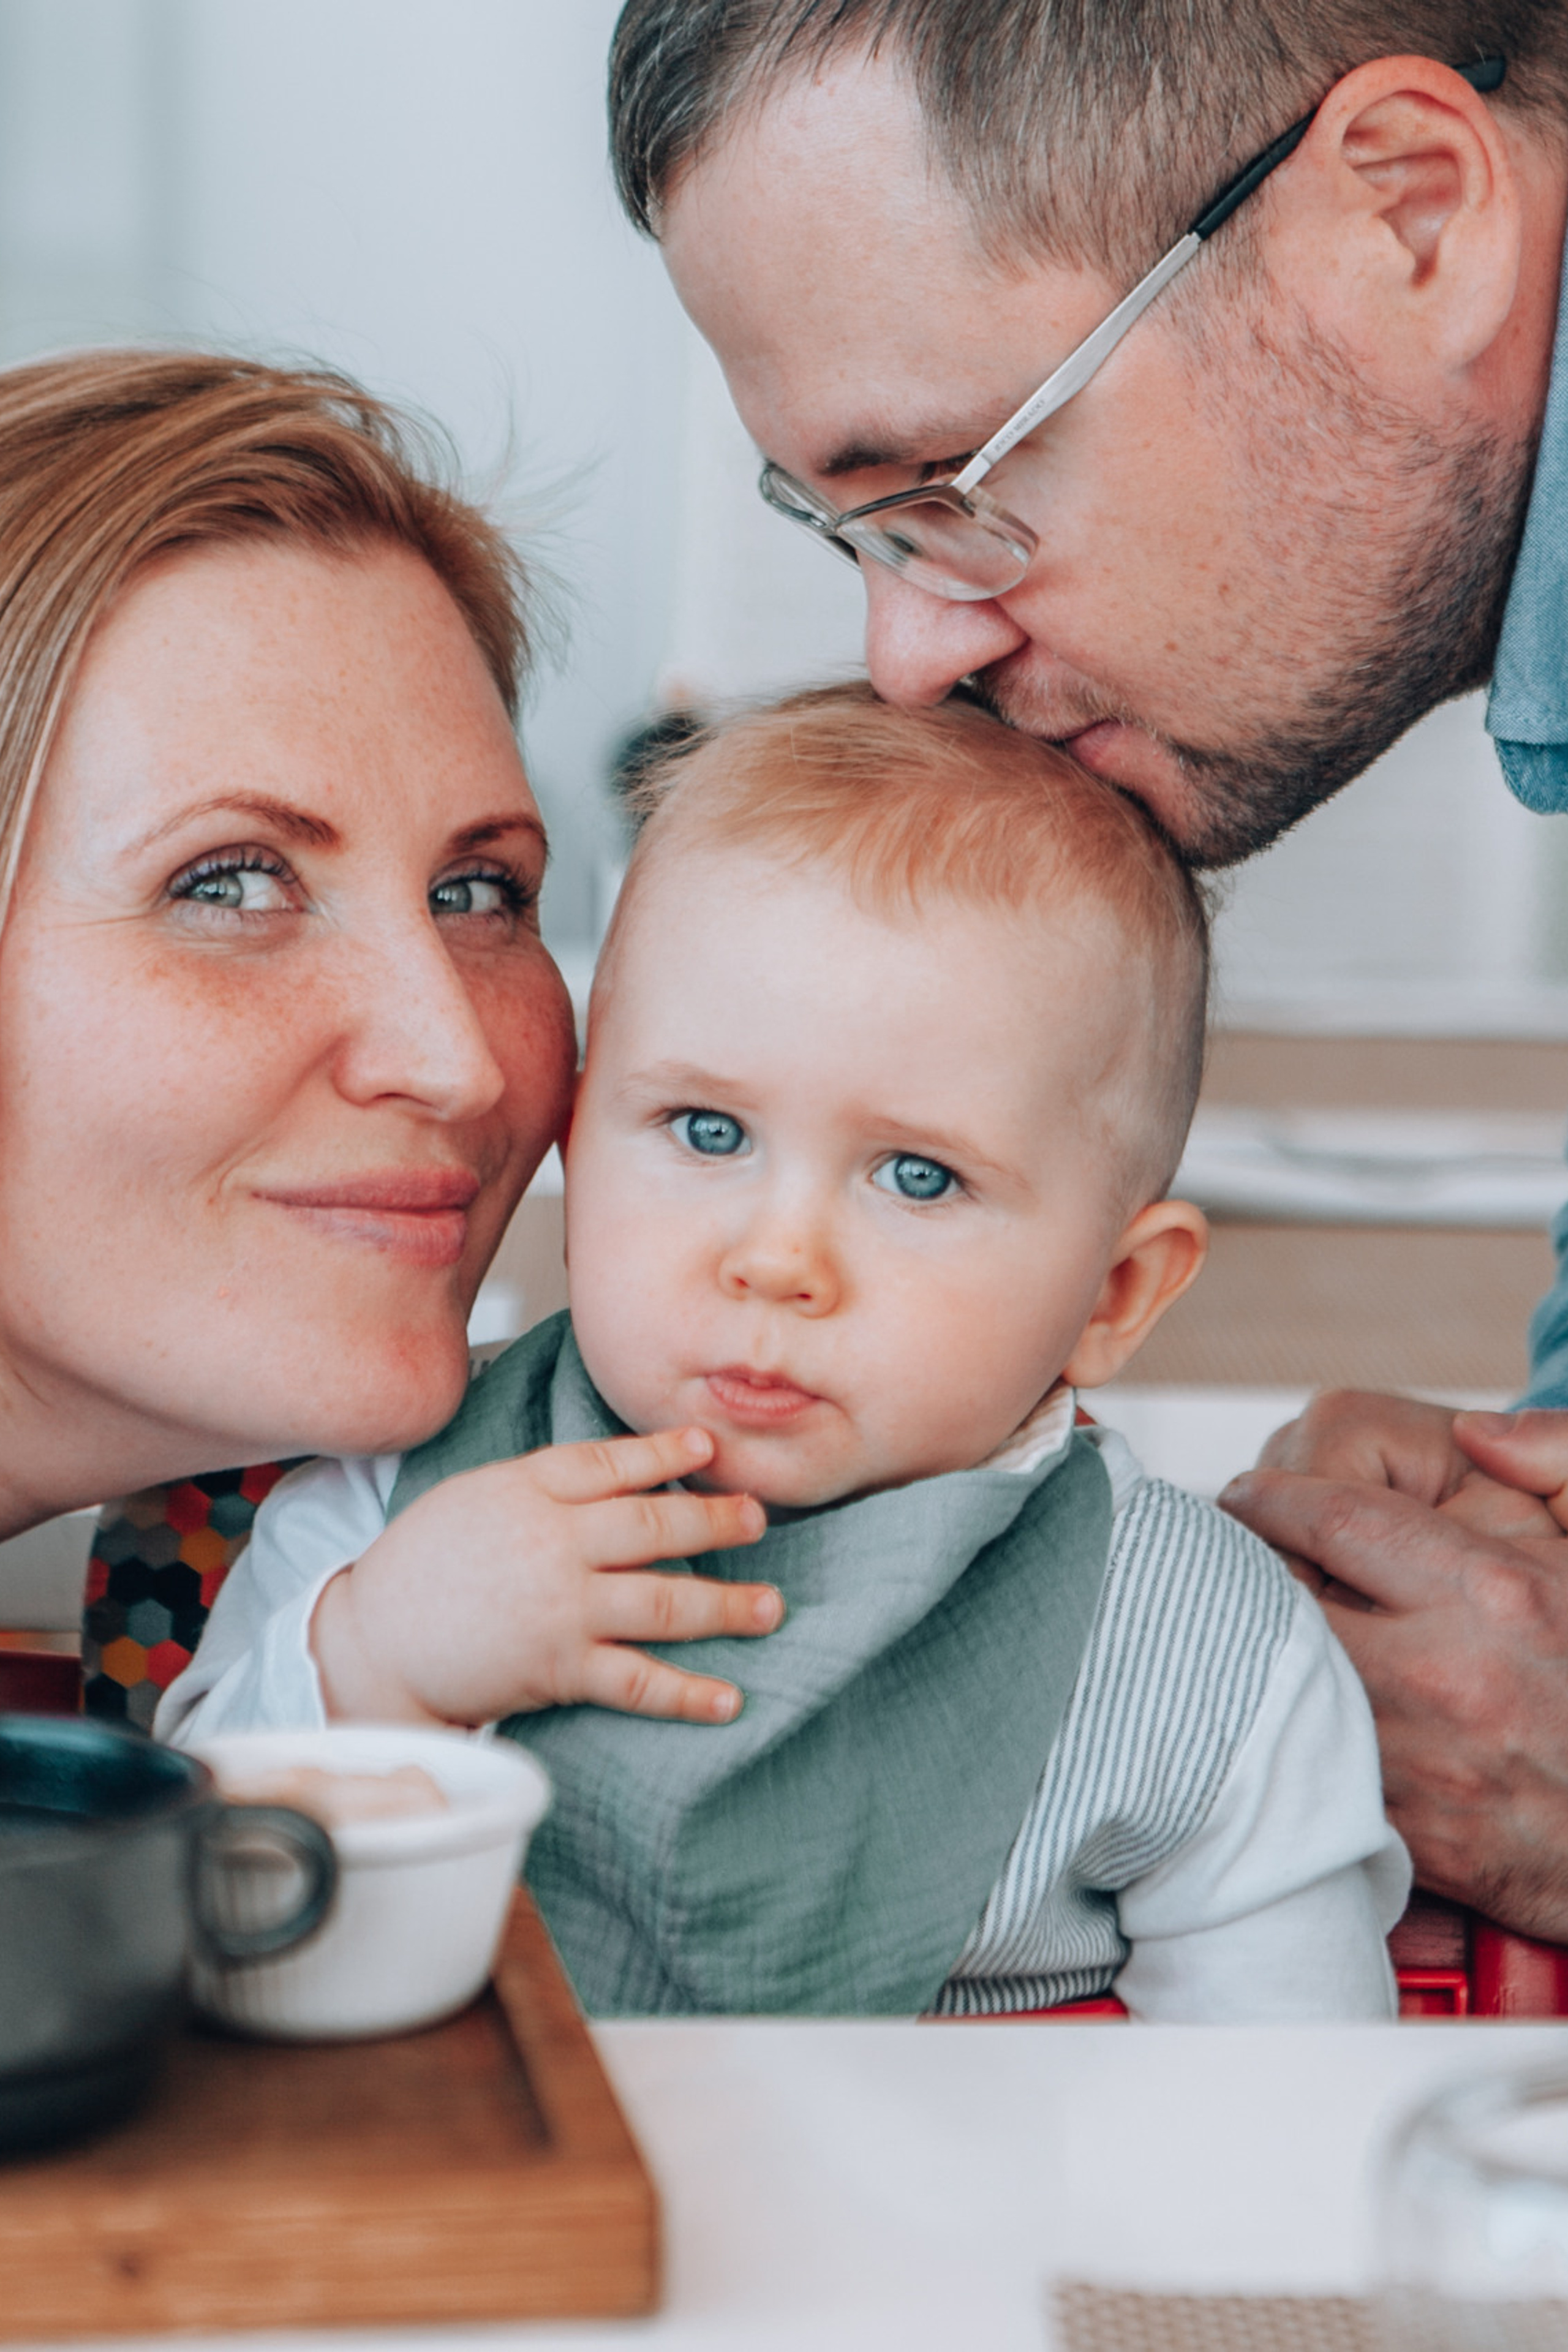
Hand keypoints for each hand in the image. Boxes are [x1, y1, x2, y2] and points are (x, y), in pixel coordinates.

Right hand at [312, 1424, 779, 1729]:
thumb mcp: (477, 1493)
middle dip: (716, 1520)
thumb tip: (624, 1471)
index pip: (613, 1462)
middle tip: (758, 1519)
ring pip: (664, 1601)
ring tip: (770, 1607)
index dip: (667, 1453)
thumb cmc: (423, 1562)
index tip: (709, 1447)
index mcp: (529, 1488)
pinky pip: (638, 1680)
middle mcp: (555, 1542)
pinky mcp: (560, 1667)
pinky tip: (729, 1699)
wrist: (372, 1641)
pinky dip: (688, 1693)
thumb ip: (547, 1481)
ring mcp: (562, 1607)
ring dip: (726, 1605)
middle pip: (656, 1524)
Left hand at [1223, 1396, 1567, 1938]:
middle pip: (1282, 1600)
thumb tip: (1476, 1431)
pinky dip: (1273, 1732)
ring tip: (1228, 1624)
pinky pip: (1299, 1767)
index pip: (1335, 1519)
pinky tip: (1264, 1711)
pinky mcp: (1402, 1834)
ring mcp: (1416, 1762)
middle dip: (1241, 1571)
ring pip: (1278, 1685)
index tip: (1248, 1494)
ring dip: (1244, 1649)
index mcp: (1492, 1594)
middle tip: (1219, 1556)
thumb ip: (1563, 1459)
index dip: (1273, 1497)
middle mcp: (1442, 1676)